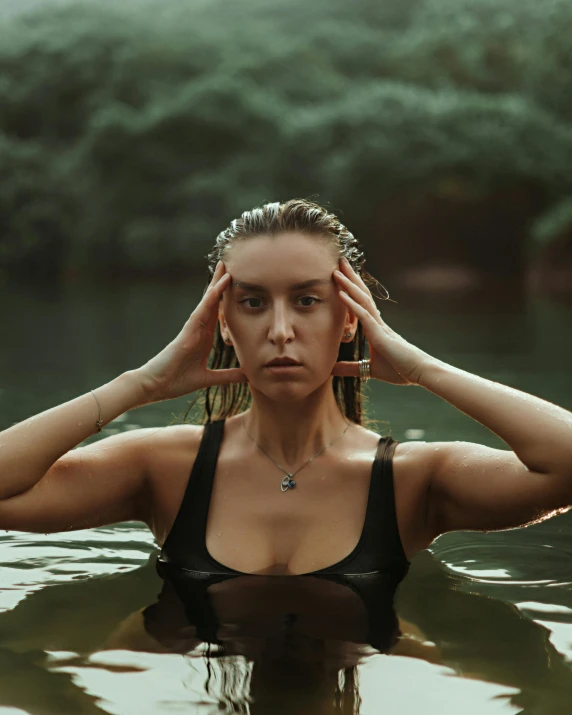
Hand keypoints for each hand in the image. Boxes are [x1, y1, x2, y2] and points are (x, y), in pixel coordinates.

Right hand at [135, 261, 246, 400]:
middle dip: (221, 284)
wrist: (156, 386)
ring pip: (207, 303)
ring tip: (225, 268)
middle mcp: (198, 330)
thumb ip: (227, 376)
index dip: (227, 300)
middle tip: (231, 265)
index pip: (218, 315)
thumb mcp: (208, 379)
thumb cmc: (176, 381)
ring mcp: (192, 329)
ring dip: (216, 285)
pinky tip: (217, 287)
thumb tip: (247, 375)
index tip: (239, 286)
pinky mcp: (186, 333)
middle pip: (212, 303)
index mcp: (204, 338)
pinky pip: (199, 313)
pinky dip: (209, 300)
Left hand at [331, 257, 431, 385]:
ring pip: (362, 300)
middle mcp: (377, 322)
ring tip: (337, 270)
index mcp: (376, 328)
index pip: (362, 303)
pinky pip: (363, 315)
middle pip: (362, 294)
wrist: (419, 373)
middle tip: (339, 261)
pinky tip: (341, 293)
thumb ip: (350, 368)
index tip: (341, 276)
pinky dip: (351, 303)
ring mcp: (379, 326)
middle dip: (351, 278)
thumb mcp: (368, 370)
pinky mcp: (380, 334)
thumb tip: (330, 370)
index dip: (352, 289)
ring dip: (348, 284)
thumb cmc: (399, 370)